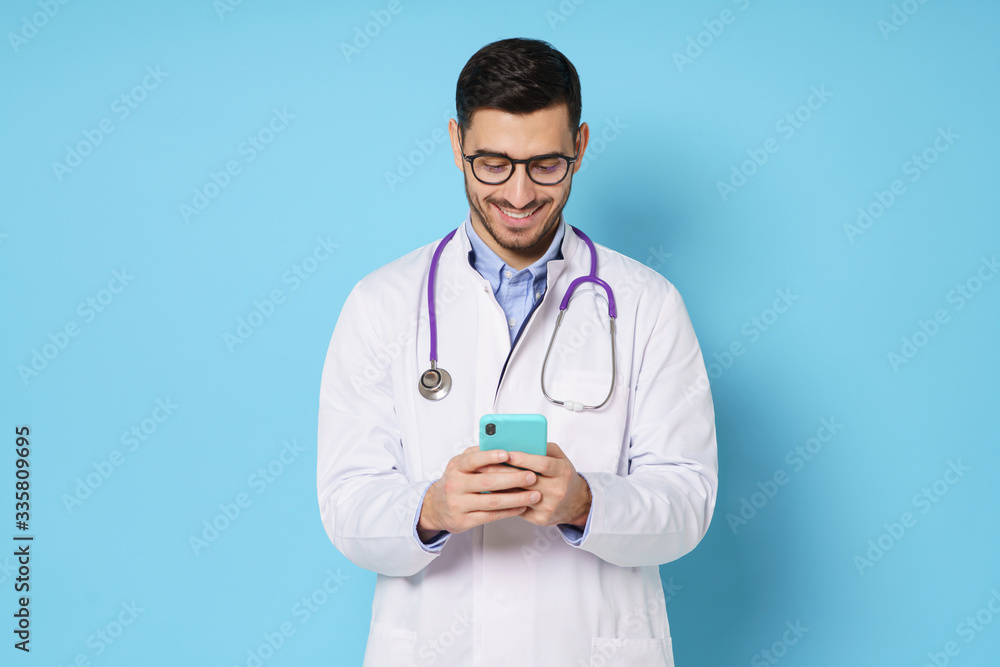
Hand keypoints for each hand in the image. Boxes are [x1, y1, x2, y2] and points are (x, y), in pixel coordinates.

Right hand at [418, 446, 541, 537]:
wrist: (437, 506)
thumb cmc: (457, 480)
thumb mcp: (461, 464)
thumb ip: (479, 454)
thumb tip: (505, 444)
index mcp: (456, 466)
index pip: (473, 459)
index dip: (490, 456)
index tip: (508, 454)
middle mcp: (455, 485)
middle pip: (488, 482)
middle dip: (513, 479)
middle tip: (532, 476)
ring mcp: (458, 504)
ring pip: (492, 501)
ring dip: (516, 498)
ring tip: (534, 495)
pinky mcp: (463, 521)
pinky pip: (491, 516)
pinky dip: (509, 511)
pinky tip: (522, 506)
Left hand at [477, 442, 591, 527]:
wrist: (576, 503)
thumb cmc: (562, 476)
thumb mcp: (559, 457)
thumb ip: (542, 448)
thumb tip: (520, 442)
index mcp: (562, 472)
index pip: (543, 464)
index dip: (524, 459)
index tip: (507, 453)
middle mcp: (557, 490)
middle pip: (527, 480)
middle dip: (503, 472)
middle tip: (483, 465)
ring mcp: (548, 506)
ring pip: (518, 496)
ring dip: (499, 487)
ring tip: (482, 478)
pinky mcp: (540, 519)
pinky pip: (517, 508)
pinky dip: (504, 499)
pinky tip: (491, 492)